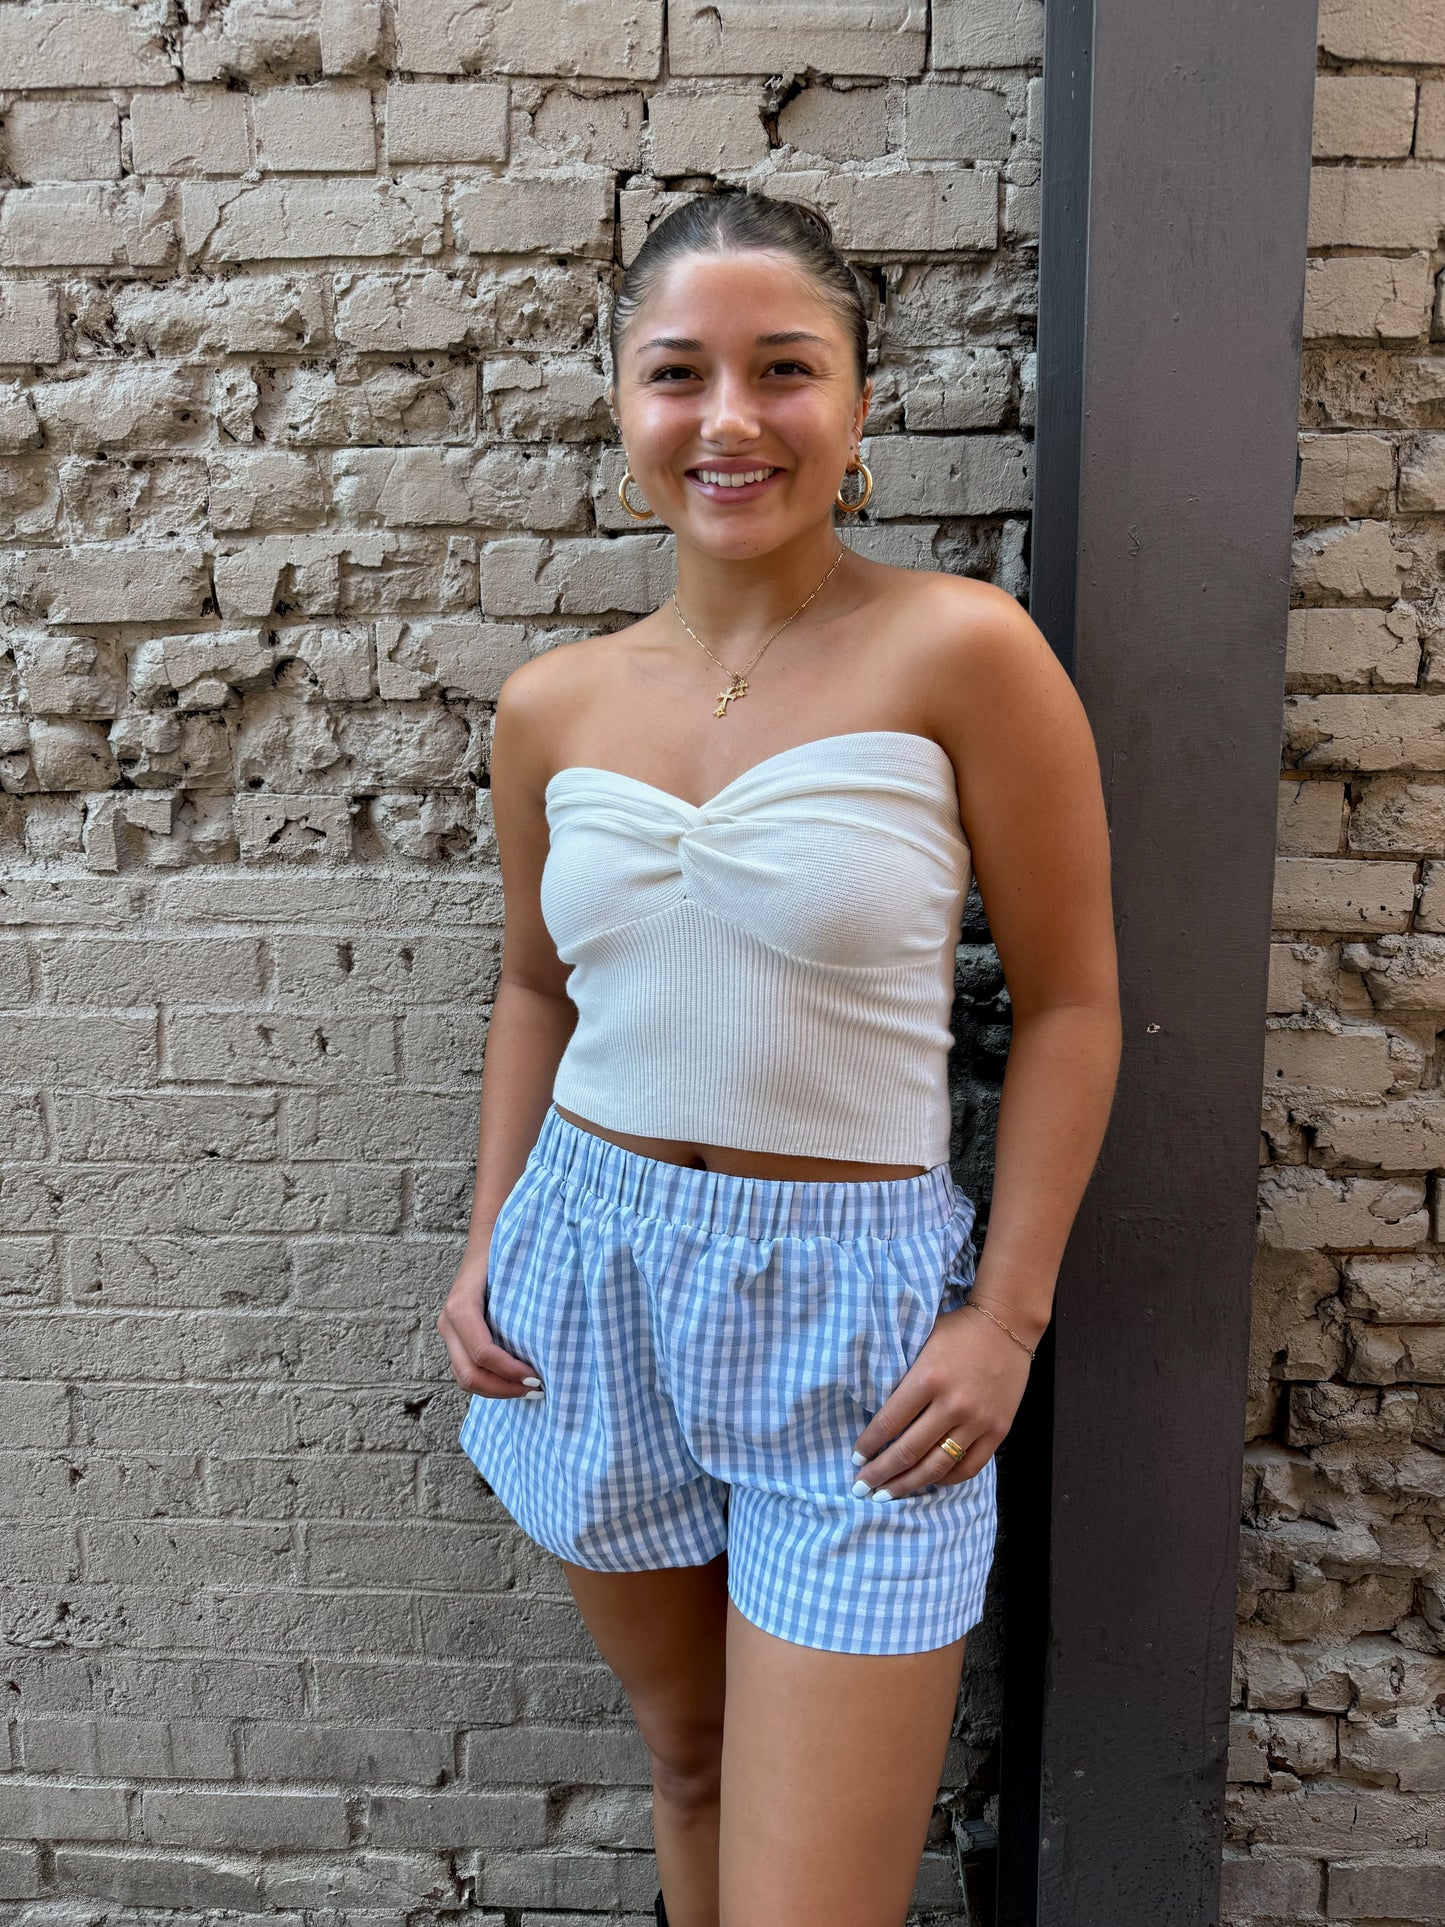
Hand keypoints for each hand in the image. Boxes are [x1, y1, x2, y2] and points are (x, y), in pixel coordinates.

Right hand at [436, 1245, 544, 1400]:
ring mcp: (448, 1331)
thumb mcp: (514, 1274)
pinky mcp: (454, 1337)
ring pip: (464, 1378)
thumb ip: (522, 1304)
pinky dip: (489, 1381)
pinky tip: (513, 1381)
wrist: (486, 1237)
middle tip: (536, 1390)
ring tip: (527, 1390)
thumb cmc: (505, 1253)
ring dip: (495, 1390)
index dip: (509, 1372)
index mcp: (461, 1307)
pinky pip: (466, 1369)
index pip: (483, 1353)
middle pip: (468, 1375)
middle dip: (503, 1389)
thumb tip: (554, 1337)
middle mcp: (448, 1323)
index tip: (538, 1377)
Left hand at [849, 1300, 1032, 1499]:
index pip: (889, 1422)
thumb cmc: (958, 1331)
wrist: (1007, 1324)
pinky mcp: (998, 1430)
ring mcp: (978, 1420)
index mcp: (928, 1379)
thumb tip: (879, 1416)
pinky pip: (970, 1467)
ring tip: (888, 1495)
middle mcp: (952, 1404)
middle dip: (881, 1473)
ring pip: (937, 1466)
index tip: (856, 1457)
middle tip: (862, 1487)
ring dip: (908, 1484)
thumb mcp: (921, 1345)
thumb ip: (904, 1380)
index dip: (869, 1444)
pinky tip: (930, 1482)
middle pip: (908, 1451)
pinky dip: (947, 1479)